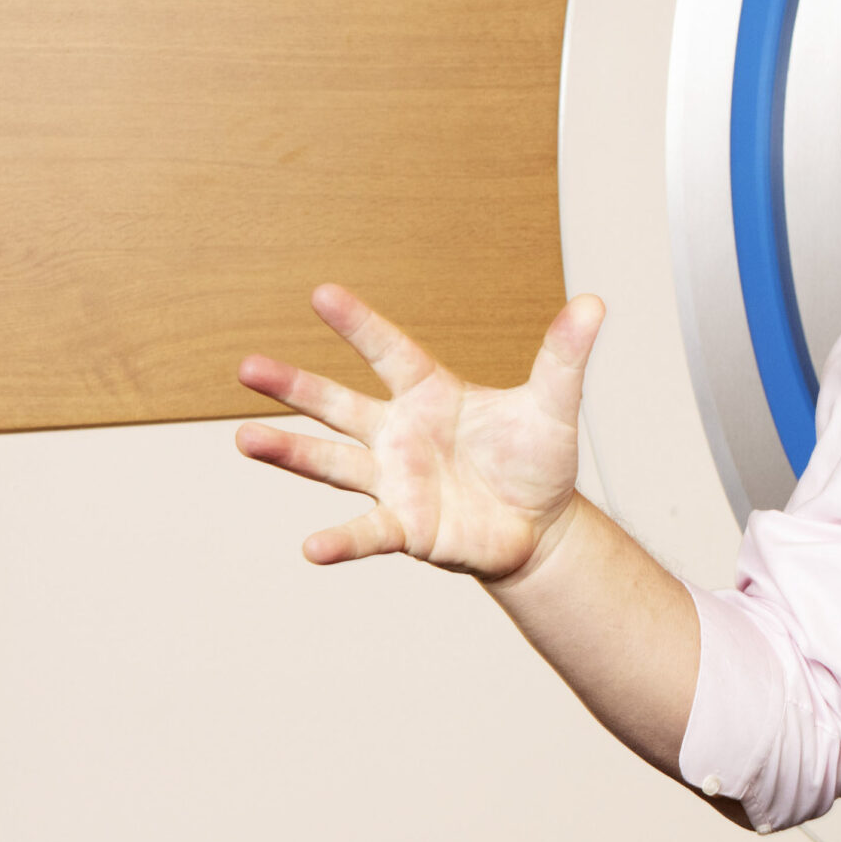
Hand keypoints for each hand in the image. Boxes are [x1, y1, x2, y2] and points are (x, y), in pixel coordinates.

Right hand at [235, 284, 604, 578]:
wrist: (541, 527)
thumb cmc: (537, 461)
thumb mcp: (553, 406)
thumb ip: (564, 357)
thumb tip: (594, 304)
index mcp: (432, 395)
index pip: (391, 352)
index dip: (359, 325)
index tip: (321, 293)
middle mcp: (401, 434)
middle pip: (340, 405)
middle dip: (295, 387)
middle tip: (247, 366)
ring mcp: (396, 480)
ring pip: (333, 463)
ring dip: (290, 453)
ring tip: (246, 439)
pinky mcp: (405, 526)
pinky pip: (367, 531)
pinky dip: (342, 541)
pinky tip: (313, 548)